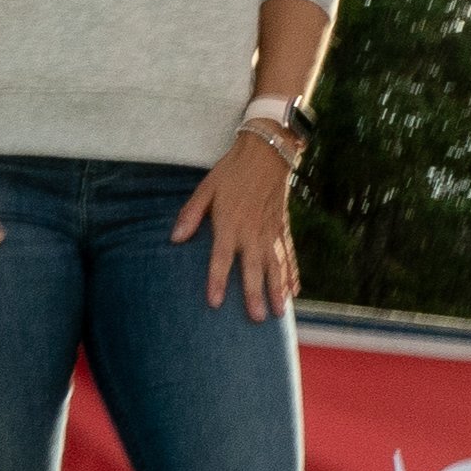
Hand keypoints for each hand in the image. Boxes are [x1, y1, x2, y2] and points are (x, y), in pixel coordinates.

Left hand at [175, 136, 303, 318]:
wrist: (267, 152)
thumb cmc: (231, 171)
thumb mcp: (206, 189)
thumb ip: (191, 215)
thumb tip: (175, 238)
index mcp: (230, 223)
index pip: (222, 258)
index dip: (218, 280)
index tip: (215, 302)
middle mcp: (252, 231)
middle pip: (254, 268)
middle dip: (255, 293)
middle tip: (258, 318)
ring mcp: (271, 230)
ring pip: (276, 265)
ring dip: (278, 289)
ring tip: (280, 312)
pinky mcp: (282, 227)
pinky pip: (289, 253)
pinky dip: (293, 272)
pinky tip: (295, 290)